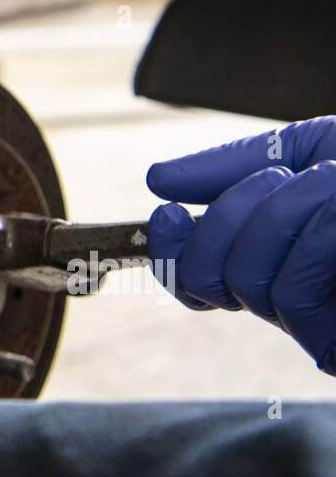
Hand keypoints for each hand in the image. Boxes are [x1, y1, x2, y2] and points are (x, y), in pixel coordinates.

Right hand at [146, 118, 335, 373]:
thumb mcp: (315, 148)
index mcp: (285, 257)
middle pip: (211, 275)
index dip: (172, 251)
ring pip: (252, 279)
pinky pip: (296, 296)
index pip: (197, 277)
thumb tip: (159, 181)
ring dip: (289, 209)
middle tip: (287, 178)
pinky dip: (314, 236)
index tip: (167, 210)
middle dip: (235, 212)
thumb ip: (236, 165)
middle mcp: (300, 302)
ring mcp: (325, 328)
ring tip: (334, 187)